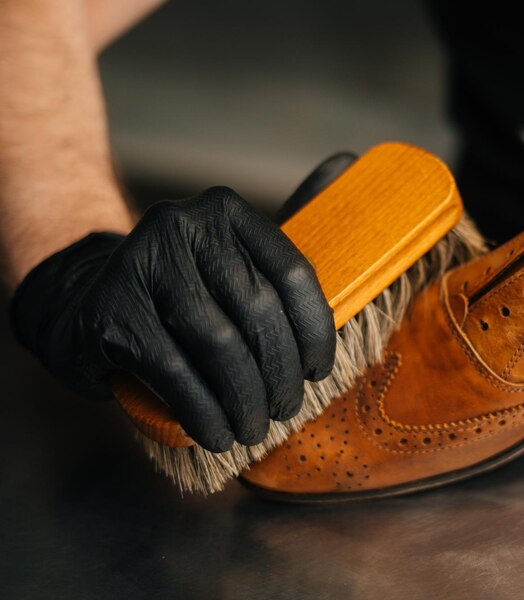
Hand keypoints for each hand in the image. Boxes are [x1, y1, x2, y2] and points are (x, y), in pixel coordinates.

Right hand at [11, 154, 354, 450]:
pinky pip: (176, 373)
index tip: (317, 372)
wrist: (84, 304)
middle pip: (259, 313)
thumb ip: (286, 233)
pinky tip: (217, 433)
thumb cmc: (182, 291)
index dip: (315, 333)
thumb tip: (351, 162)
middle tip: (285, 410)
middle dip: (280, 375)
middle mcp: (183, 225)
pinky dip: (204, 412)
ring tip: (254, 427)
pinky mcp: (112, 312)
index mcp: (226, 211)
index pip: (292, 273)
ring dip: (246, 400)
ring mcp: (142, 265)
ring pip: (220, 346)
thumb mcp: (232, 262)